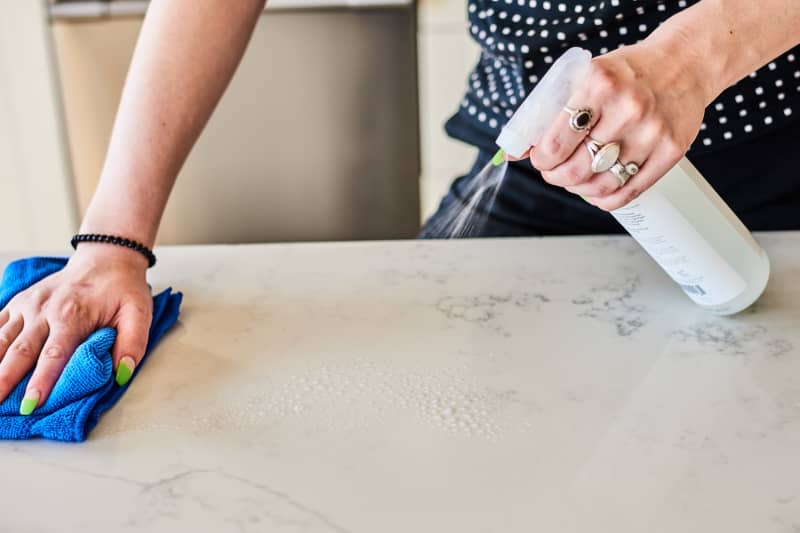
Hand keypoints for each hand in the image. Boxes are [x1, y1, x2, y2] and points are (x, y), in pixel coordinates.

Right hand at [0, 245, 152, 414]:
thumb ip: (132, 342)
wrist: (106, 258)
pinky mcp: (18, 303)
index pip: (54, 354)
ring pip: (1, 339)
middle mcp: (45, 310)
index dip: (42, 380)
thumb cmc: (123, 289)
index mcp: (73, 315)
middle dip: (6, 379)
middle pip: (21, 350)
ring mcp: (28, 306)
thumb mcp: (138, 313)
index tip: (33, 403)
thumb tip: (121, 373)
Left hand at [526, 33, 711, 210]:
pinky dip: (606, 199)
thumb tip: (514, 152)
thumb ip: (552, 113)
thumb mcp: (586, 78)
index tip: (540, 159)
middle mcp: (627, 109)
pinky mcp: (671, 151)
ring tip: (575, 179)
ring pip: (601, 185)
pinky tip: (597, 192)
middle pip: (576, 168)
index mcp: (598, 84)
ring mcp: (652, 132)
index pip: (555, 143)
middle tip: (554, 171)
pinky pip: (630, 191)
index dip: (541, 160)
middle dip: (555, 177)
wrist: (684, 63)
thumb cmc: (627, 73)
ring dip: (579, 189)